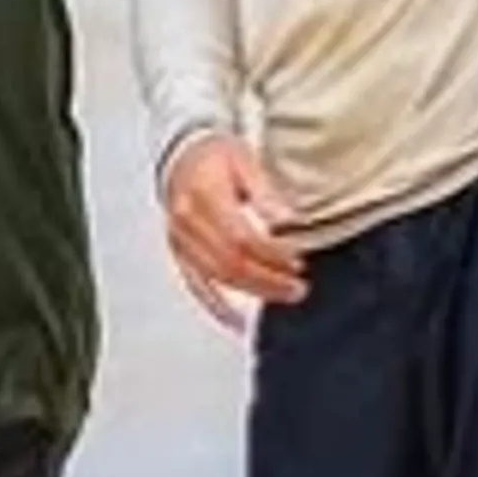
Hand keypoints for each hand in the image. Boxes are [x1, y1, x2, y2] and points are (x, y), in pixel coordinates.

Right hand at [162, 133, 307, 322]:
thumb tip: (287, 221)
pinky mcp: (178, 253)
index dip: (271, 253)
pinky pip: (196, 285)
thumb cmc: (214, 155)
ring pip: (217, 277)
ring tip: (285, 295)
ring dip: (253, 291)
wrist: (181, 155)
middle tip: (299, 286)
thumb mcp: (244, 160)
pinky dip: (216, 306)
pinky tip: (236, 321)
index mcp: (204, 195)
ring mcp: (179, 240)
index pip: (241, 237)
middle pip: (230, 261)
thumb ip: (265, 193)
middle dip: (268, 278)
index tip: (297, 259)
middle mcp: (187, 220)